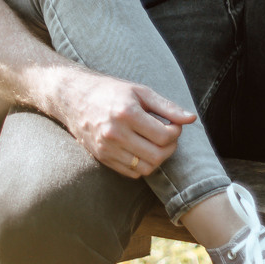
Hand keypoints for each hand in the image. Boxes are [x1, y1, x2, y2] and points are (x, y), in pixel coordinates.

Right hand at [49, 69, 194, 178]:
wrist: (72, 97)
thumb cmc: (109, 91)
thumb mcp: (139, 91)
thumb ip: (167, 106)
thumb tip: (191, 119)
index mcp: (126, 113)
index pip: (164, 135)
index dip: (176, 132)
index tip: (173, 125)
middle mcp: (115, 133)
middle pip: (157, 155)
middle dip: (170, 147)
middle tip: (168, 136)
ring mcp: (107, 148)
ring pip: (146, 167)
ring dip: (158, 158)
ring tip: (156, 144)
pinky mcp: (102, 157)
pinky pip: (132, 172)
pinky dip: (142, 165)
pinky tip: (142, 150)